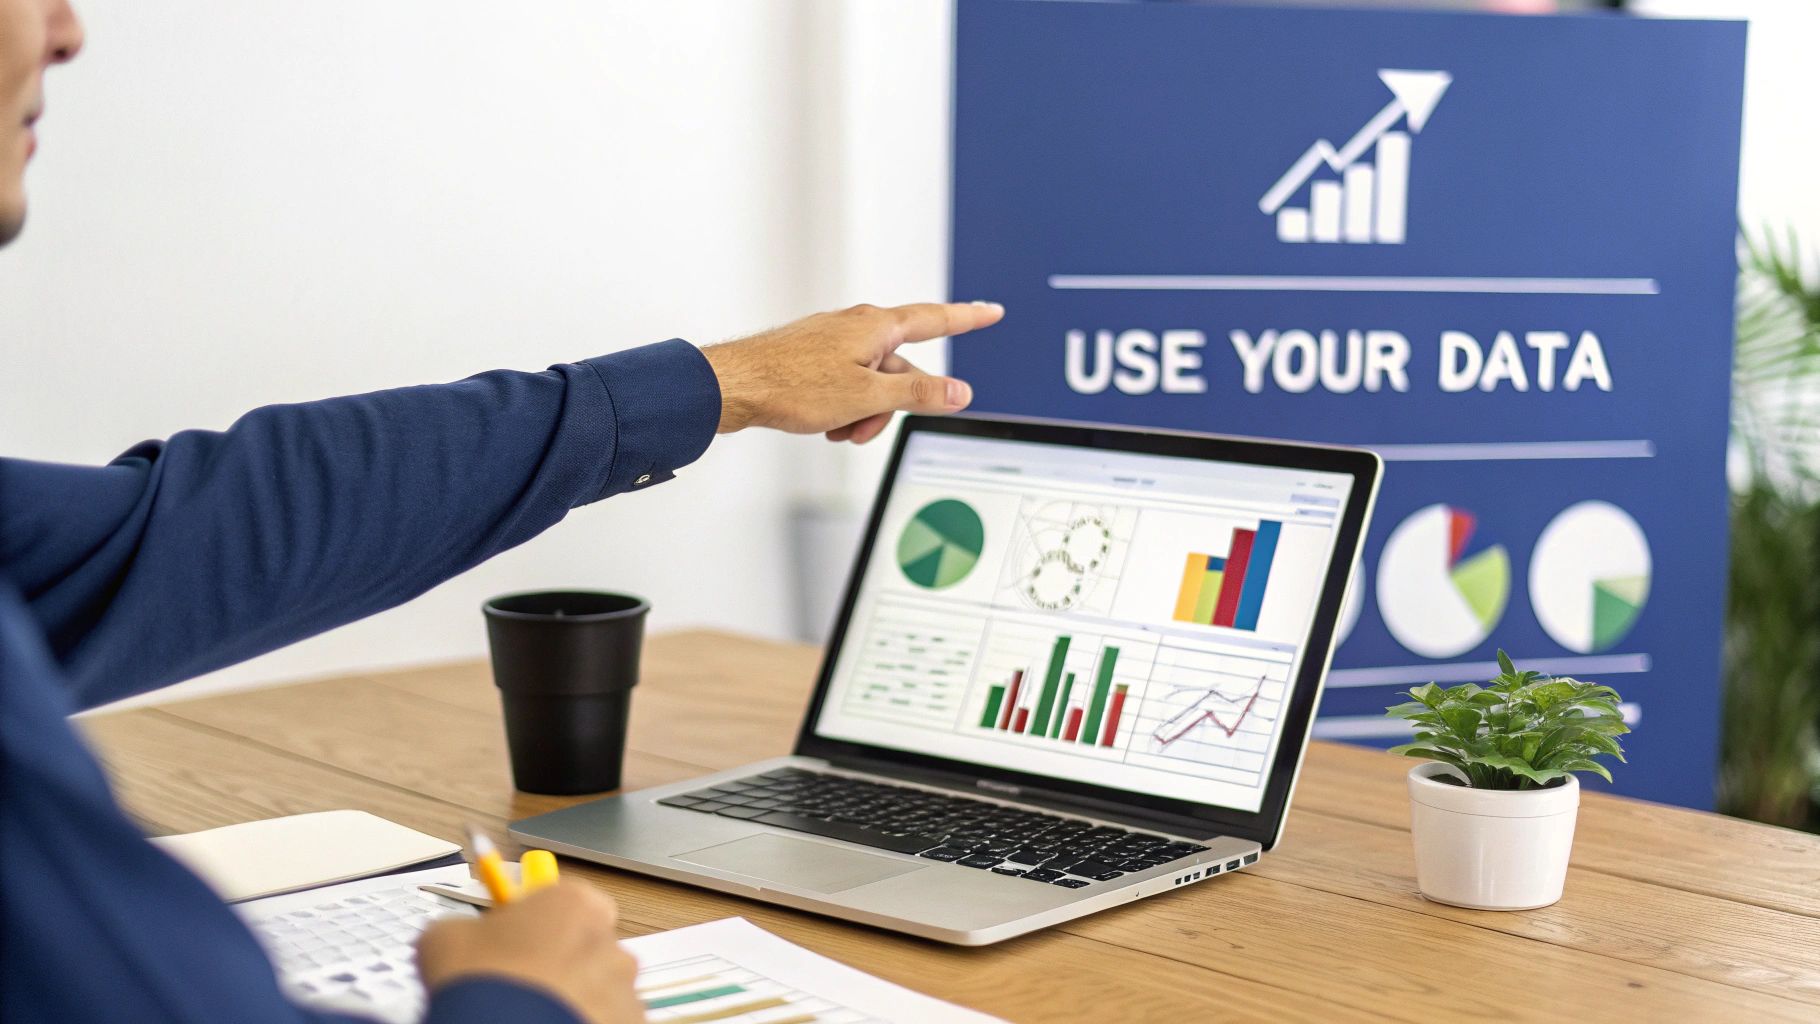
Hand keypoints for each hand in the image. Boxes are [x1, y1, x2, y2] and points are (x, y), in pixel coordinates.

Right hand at [416, 881, 641, 1023]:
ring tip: (531, 1015)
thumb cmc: (480, 978)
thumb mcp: (447, 938)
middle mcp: (610, 940)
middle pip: (586, 947)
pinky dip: (582, 1023)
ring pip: (598, 990)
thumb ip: (467, 929)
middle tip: (520, 986)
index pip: (567, 901)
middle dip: (558, 964)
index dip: (539, 922)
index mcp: (575, 903)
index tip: (516, 940)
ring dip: (571, 999)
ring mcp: (624, 988)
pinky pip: (606, 1020)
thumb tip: (462, 937)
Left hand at [703, 300, 1004, 443]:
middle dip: (891, 404)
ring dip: (864, 412)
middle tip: (862, 429)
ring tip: (836, 429)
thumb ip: (917, 393)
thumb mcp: (867, 396)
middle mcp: (857, 326)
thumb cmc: (792, 385)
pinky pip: (846, 382)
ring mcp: (833, 340)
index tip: (991, 312)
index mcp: (876, 327)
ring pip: (871, 381)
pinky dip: (843, 406)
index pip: (935, 320)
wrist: (735, 386)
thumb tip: (959, 392)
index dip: (968, 319)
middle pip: (900, 368)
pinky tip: (822, 422)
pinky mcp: (813, 356)